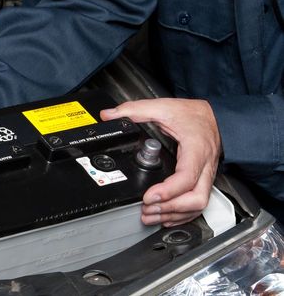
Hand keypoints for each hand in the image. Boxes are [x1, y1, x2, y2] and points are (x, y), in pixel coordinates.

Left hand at [100, 98, 220, 226]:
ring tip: (150, 215)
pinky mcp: (204, 181)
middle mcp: (205, 166)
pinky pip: (198, 204)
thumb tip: (109, 115)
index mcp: (196, 150)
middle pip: (196, 198)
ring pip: (198, 205)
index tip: (148, 196)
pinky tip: (166, 216)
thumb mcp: (163, 107)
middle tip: (147, 209)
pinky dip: (182, 214)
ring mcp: (207, 176)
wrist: (216, 116)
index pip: (186, 177)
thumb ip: (135, 110)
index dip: (168, 191)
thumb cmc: (194, 114)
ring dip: (174, 215)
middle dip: (170, 209)